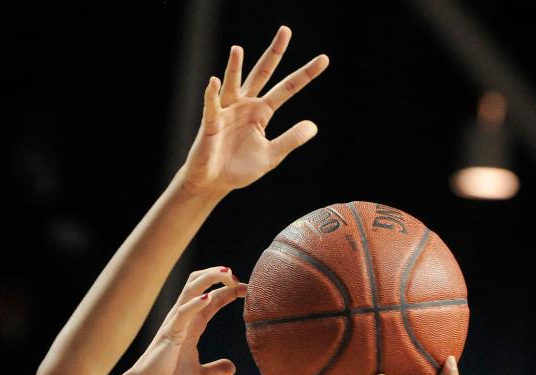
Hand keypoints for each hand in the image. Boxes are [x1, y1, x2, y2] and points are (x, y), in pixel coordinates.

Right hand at [128, 267, 241, 374]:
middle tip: (237, 276)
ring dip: (209, 278)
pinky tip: (208, 298)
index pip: (213, 298)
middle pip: (200, 284)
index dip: (229, 290)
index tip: (246, 289)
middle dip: (219, 275)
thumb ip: (215, 370)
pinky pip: (182, 313)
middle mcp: (184, 318)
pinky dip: (195, 303)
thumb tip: (232, 368)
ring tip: (226, 273)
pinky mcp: (169, 332)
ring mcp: (175, 323)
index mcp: (193, 325)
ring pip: (191, 289)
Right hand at [180, 26, 328, 199]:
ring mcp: (227, 112)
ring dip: (234, 68)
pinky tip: (214, 81)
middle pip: (262, 73)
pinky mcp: (212, 123)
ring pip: (233, 84)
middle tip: (286, 30)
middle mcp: (245, 105)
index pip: (287, 89)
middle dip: (274, 53)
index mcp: (261, 112)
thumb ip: (290, 140)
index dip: (305, 75)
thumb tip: (313, 126)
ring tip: (237, 50)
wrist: (214, 182)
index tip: (324, 59)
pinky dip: (211, 94)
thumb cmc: (239, 168)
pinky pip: (212, 106)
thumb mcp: (271, 155)